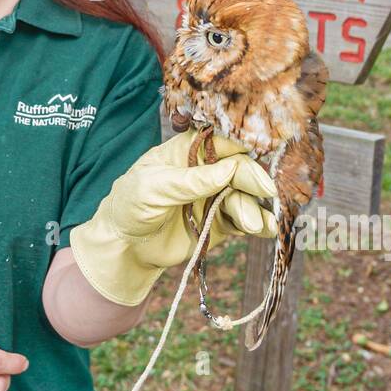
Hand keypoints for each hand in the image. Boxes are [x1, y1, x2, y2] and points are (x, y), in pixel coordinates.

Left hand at [69, 129, 276, 306]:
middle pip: (240, 169)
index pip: (223, 143)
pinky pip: (243, 221)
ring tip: (253, 225)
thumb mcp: (153, 188)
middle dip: (253, 180)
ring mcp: (214, 197)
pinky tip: (267, 230)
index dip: (243, 149)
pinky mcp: (219, 223)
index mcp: (188, 151)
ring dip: (253, 208)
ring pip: (244, 197)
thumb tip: (231, 168)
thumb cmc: (129, 206)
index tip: (257, 158)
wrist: (123, 247)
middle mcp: (206, 171)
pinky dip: (258, 224)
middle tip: (265, 192)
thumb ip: (191, 180)